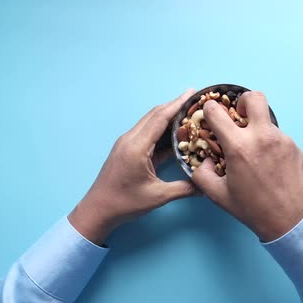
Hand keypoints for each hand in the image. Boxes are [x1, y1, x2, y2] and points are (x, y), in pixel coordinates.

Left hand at [68, 89, 196, 244]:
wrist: (98, 210)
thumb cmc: (124, 203)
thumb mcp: (158, 196)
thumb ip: (184, 188)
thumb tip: (205, 185)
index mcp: (137, 146)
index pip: (160, 117)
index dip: (177, 103)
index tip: (192, 92)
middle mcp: (130, 139)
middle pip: (155, 114)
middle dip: (175, 105)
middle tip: (195, 100)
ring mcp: (127, 143)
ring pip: (150, 122)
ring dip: (168, 116)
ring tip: (188, 113)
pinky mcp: (127, 149)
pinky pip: (147, 133)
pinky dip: (162, 129)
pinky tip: (176, 133)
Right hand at [192, 91, 302, 241]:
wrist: (289, 220)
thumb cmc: (252, 209)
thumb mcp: (217, 194)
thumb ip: (201, 173)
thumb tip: (204, 160)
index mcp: (239, 147)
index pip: (217, 111)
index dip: (209, 110)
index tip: (210, 116)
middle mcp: (262, 137)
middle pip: (254, 97)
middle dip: (243, 101)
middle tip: (240, 116)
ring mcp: (282, 140)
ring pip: (266, 119)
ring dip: (257, 128)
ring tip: (254, 151)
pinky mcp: (294, 147)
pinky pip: (278, 136)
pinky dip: (269, 143)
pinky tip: (268, 163)